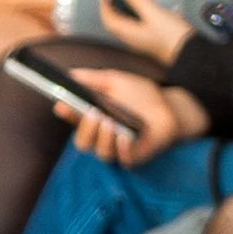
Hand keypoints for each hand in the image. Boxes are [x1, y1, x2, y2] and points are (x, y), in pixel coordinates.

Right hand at [52, 65, 207, 167]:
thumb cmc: (141, 96)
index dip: (67, 114)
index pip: (75, 120)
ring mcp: (118, 149)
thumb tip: (70, 74)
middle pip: (83, 142)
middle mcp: (102, 138)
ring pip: (102, 152)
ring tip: (109, 122)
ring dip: (103, 138)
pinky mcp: (136, 157)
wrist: (170, 107)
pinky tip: (124, 136)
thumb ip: (93, 79)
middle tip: (92, 114)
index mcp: (93, 121)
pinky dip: (122, 149)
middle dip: (85, 130)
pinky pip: (125, 160)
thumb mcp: (116, 81)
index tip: (62, 105)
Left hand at [102, 0, 194, 63]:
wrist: (194, 57)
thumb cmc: (173, 37)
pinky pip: (151, 24)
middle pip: (120, 21)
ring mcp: (147, 40)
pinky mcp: (160, 40)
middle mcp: (135, 38)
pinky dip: (152, 13)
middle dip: (117, 5)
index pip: (109, 18)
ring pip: (136, 22)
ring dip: (135, 8)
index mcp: (129, 33)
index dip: (105, 4)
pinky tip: (167, 7)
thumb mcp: (153, 12)